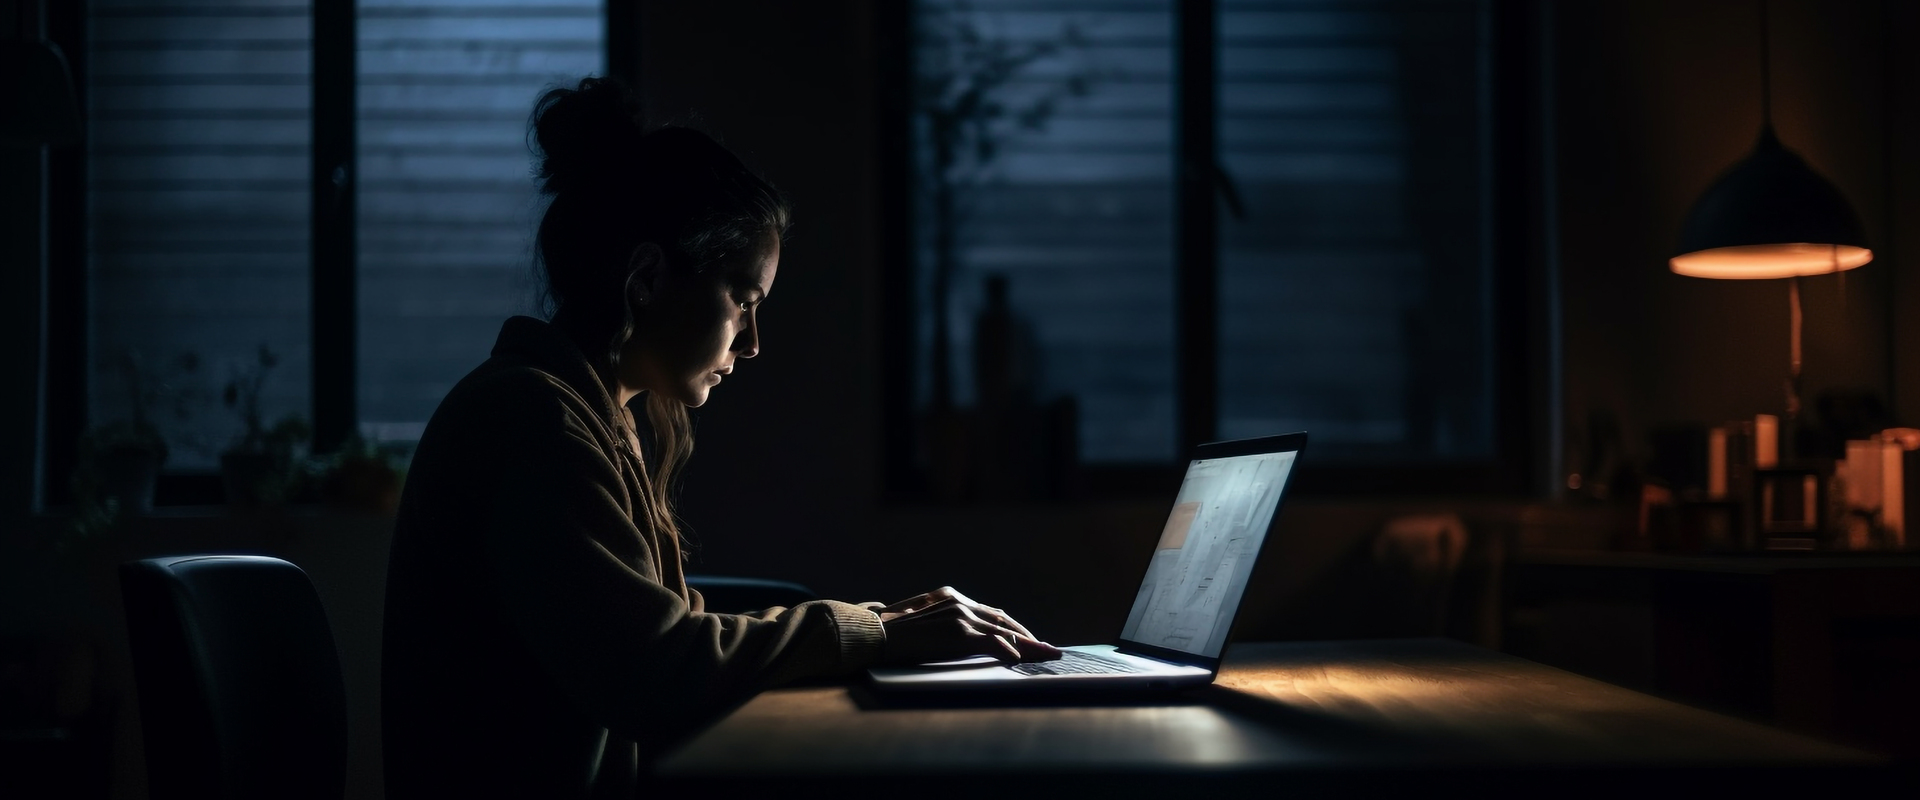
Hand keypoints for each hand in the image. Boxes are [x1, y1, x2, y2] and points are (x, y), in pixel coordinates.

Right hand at [875, 586, 1061, 665]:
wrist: (875, 635)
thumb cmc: (894, 635)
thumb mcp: (924, 626)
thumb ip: (944, 627)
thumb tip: (962, 640)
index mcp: (952, 598)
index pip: (992, 614)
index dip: (1014, 629)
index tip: (1030, 641)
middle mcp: (960, 603)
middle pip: (1004, 622)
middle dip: (1029, 637)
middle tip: (1049, 650)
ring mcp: (960, 616)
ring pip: (1004, 632)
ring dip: (1029, 647)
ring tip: (1047, 657)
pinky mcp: (958, 633)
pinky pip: (992, 643)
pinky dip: (1009, 652)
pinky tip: (1020, 662)